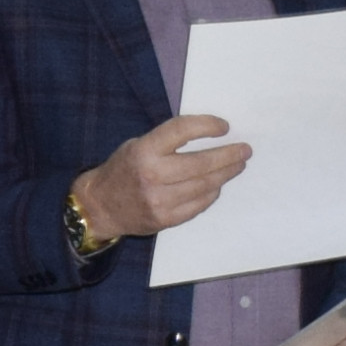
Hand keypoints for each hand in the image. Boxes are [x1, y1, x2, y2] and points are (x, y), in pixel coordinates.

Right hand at [84, 113, 249, 237]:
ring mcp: (160, 201)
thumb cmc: (124, 169)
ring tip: (237, 165)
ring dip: (225, 174)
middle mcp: (152, 175)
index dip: (207, 126)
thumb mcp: (138, 145)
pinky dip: (211, 192)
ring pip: (205, 186)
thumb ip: (168, 141)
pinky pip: (199, 204)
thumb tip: (209, 137)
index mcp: (144, 150)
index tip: (224, 127)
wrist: (101, 206)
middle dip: (229, 156)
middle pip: (202, 163)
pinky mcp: (166, 219)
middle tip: (245, 150)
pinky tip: (217, 184)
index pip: (183, 131)